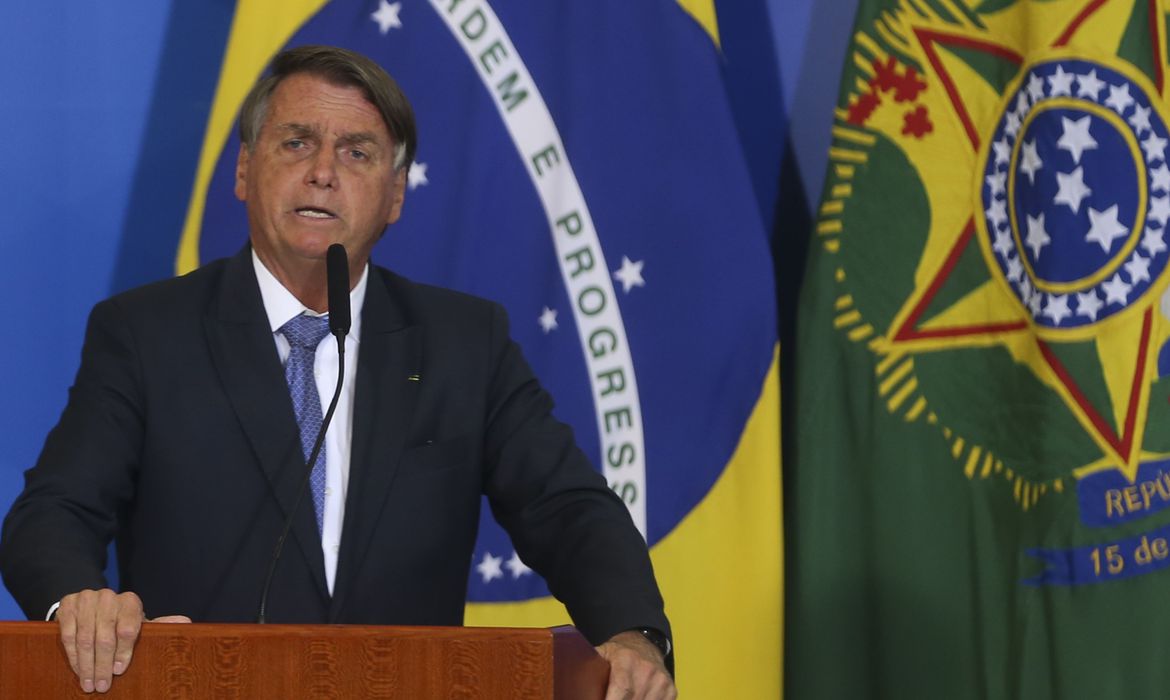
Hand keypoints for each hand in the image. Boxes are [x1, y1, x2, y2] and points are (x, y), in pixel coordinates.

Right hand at [56, 588, 190, 693]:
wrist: (92, 607)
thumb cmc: (120, 622)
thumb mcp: (139, 625)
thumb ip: (159, 626)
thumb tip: (185, 622)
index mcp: (130, 601)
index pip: (128, 629)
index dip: (124, 652)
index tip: (119, 671)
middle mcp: (109, 597)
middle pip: (105, 636)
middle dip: (102, 665)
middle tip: (102, 686)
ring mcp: (87, 599)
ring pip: (85, 637)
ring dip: (86, 664)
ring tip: (88, 684)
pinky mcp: (68, 604)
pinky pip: (68, 634)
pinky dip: (73, 655)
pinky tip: (77, 670)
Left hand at [596, 630, 676, 699]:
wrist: (645, 645)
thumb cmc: (618, 655)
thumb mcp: (602, 654)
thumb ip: (588, 665)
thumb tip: (568, 672)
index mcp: (627, 660)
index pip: (622, 690)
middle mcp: (647, 670)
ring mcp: (662, 682)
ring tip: (621, 699)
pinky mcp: (671, 691)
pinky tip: (634, 699)